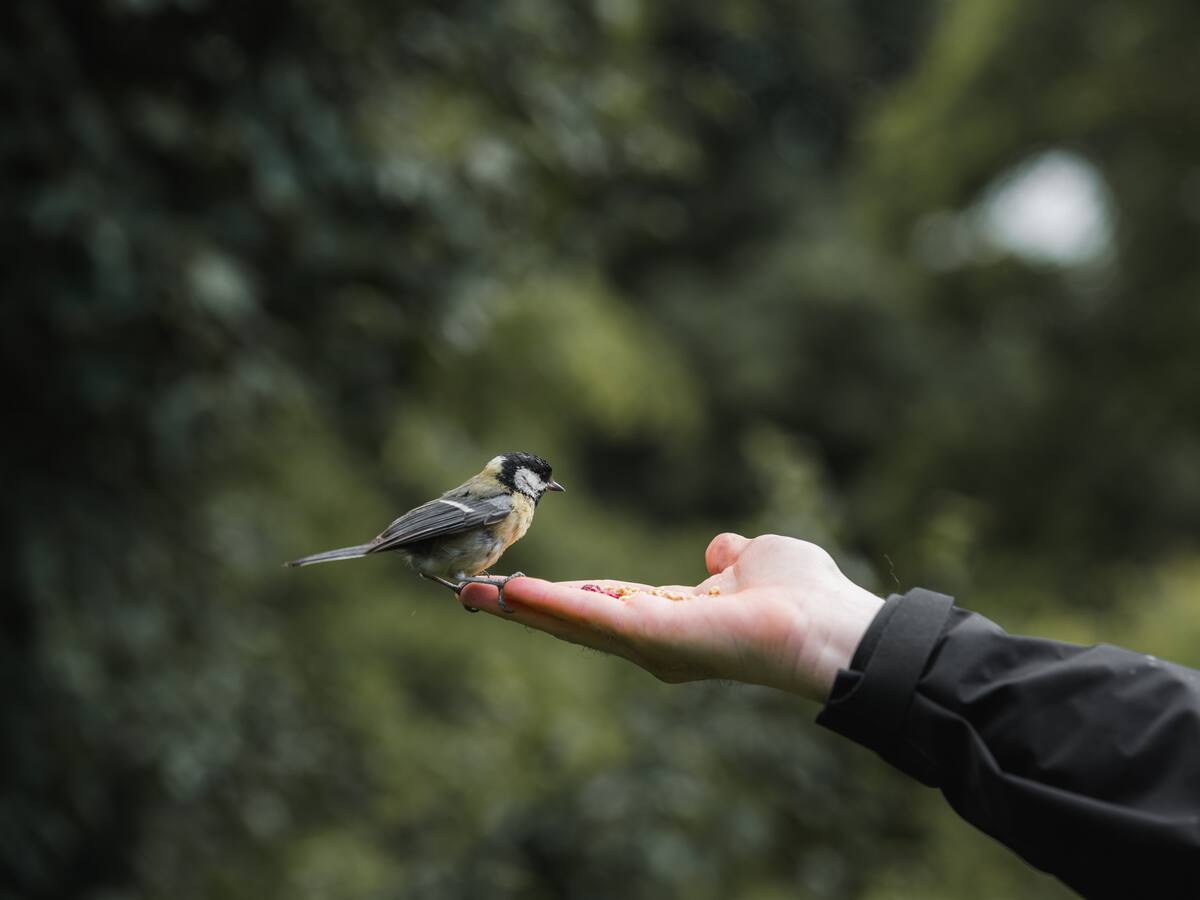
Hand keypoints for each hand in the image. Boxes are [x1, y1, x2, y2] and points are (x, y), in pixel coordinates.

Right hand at [459, 533, 883, 702]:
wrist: (832, 626)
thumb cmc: (803, 596)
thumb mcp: (754, 561)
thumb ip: (729, 557)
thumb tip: (718, 548)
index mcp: (669, 619)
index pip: (599, 606)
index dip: (556, 596)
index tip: (513, 585)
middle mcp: (651, 640)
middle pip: (573, 621)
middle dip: (521, 608)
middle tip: (469, 595)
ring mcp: (651, 644)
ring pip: (573, 623)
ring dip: (522, 608)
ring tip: (474, 594)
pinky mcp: (656, 640)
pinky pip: (595, 620)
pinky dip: (553, 606)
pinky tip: (514, 593)